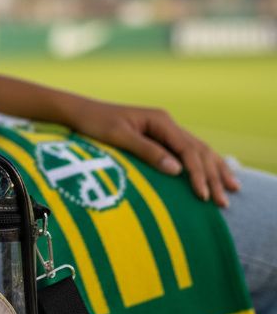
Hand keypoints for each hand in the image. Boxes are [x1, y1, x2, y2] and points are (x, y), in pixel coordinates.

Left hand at [69, 97, 240, 206]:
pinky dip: (203, 164)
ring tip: (232, 189)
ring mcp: (164, 129)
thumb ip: (147, 151)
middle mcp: (166, 123)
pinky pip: (188, 151)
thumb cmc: (95, 124)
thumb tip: (177, 170)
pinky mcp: (159, 137)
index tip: (204, 195)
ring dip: (215, 169)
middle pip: (199, 150)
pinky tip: (214, 175)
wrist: (80, 112)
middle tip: (224, 201)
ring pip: (198, 149)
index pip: (188, 149)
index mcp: (160, 120)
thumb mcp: (119, 137)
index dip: (198, 173)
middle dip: (214, 175)